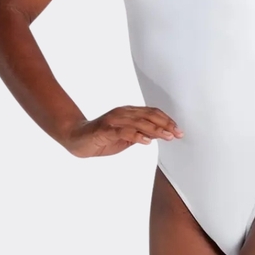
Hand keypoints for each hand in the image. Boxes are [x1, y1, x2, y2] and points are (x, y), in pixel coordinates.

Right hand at [60, 106, 183, 158]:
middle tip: (177, 133)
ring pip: (139, 122)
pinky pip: (123, 131)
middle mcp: (122, 113)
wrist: (76, 138)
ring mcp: (114, 120)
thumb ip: (140, 134)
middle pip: (149, 115)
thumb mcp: (125, 138)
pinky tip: (146, 141)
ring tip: (167, 136)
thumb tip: (157, 135)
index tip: (178, 130)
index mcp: (128, 113)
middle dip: (165, 124)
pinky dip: (137, 135)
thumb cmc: (101, 138)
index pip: (152, 113)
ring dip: (155, 130)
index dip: (166, 120)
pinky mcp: (105, 129)